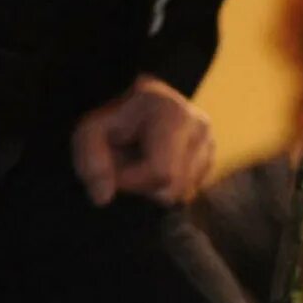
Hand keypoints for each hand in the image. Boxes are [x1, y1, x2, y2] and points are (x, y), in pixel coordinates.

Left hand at [73, 74, 214, 206]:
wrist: (136, 104)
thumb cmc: (113, 119)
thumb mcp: (91, 132)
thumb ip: (92, 162)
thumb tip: (103, 197)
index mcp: (172, 113)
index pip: (160, 172)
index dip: (131, 180)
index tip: (114, 169)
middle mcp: (199, 126)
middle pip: (173, 188)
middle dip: (144, 185)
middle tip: (128, 165)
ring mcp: (210, 142)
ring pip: (182, 193)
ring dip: (156, 187)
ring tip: (142, 160)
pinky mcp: (212, 157)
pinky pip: (189, 190)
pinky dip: (169, 185)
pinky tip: (157, 163)